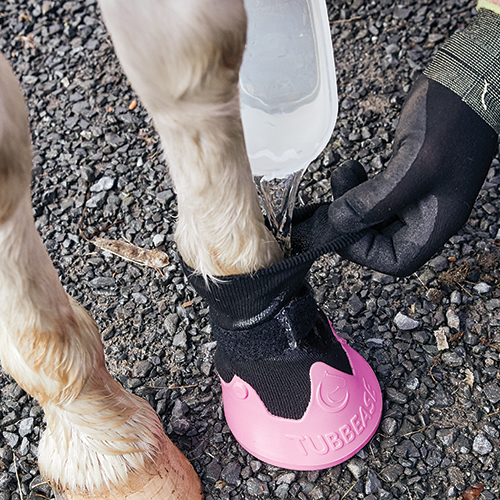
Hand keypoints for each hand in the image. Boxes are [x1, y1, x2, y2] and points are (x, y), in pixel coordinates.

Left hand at [322, 74, 497, 275]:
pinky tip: (352, 170)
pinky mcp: (404, 179)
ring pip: (374, 219)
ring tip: (344, 176)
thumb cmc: (451, 122)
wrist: (467, 81)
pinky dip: (358, 189)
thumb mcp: (411, 167)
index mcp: (436, 223)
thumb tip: (338, 222)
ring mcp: (416, 197)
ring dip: (351, 205)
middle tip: (334, 203)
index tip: (341, 225)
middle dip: (352, 225)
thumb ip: (374, 202)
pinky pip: (375, 197)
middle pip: (380, 242)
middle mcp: (426, 216)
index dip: (362, 252)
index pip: (394, 261)